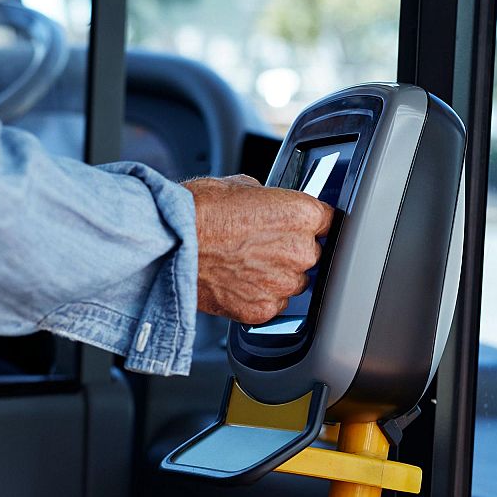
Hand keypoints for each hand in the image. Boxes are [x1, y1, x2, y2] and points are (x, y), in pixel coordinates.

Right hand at [184, 174, 334, 323]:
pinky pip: (272, 305)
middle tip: (257, 245)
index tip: (297, 227)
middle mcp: (300, 250)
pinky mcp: (263, 310)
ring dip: (275, 277)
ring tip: (242, 264)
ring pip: (292, 283)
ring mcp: (283, 284)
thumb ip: (268, 200)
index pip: (328, 221)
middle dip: (289, 251)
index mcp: (302, 213)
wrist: (168, 244)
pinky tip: (235, 282)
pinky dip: (257, 297)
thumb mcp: (239, 186)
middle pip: (310, 254)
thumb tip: (268, 206)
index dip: (308, 224)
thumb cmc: (198, 211)